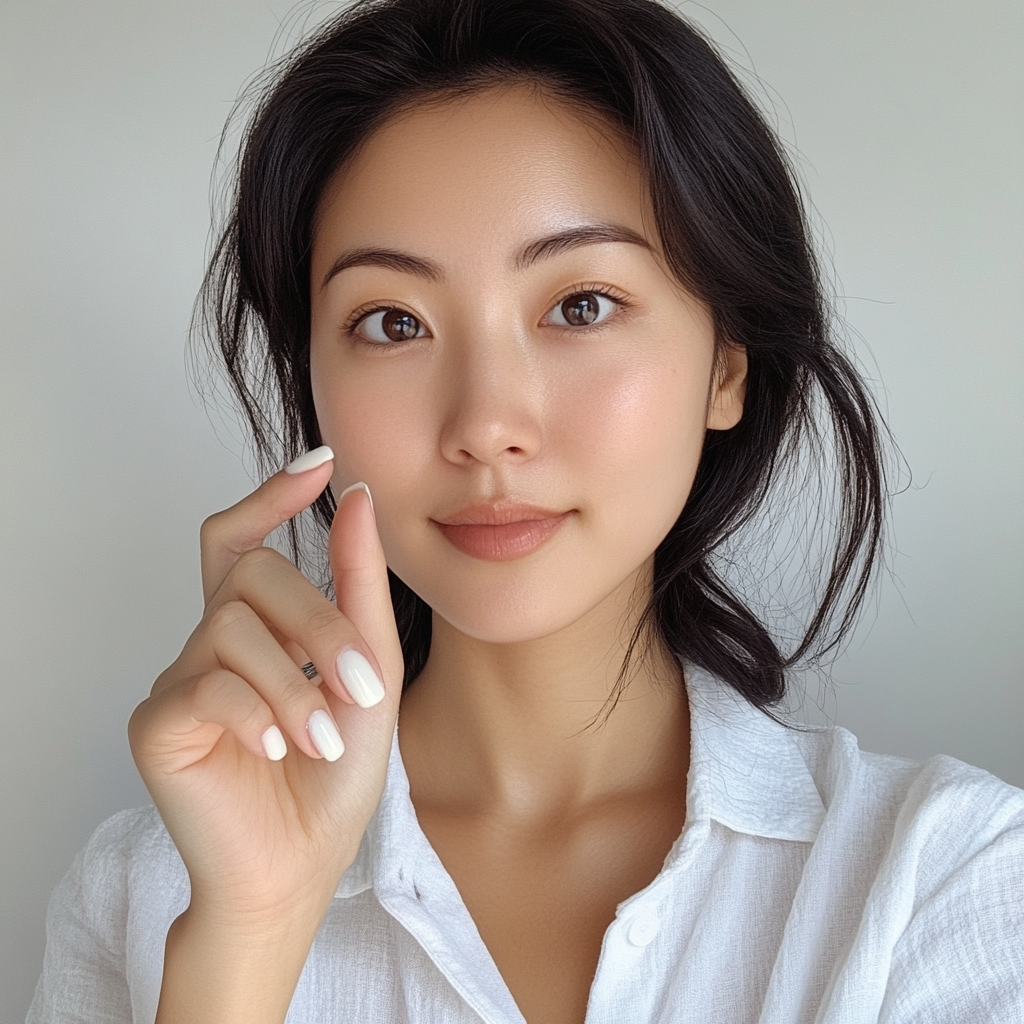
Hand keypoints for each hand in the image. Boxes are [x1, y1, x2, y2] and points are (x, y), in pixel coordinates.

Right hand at [129, 448, 402, 926]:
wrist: (300, 866)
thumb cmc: (333, 775)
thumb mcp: (368, 676)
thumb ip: (359, 590)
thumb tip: (353, 498)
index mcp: (258, 627)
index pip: (243, 538)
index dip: (271, 494)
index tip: (320, 466)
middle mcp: (210, 641)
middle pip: (250, 570)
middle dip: (319, 622)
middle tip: (362, 687)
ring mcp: (179, 679)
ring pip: (232, 625)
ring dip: (293, 681)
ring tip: (322, 739)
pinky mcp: (157, 724)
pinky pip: (204, 684)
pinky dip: (256, 713)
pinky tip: (279, 750)